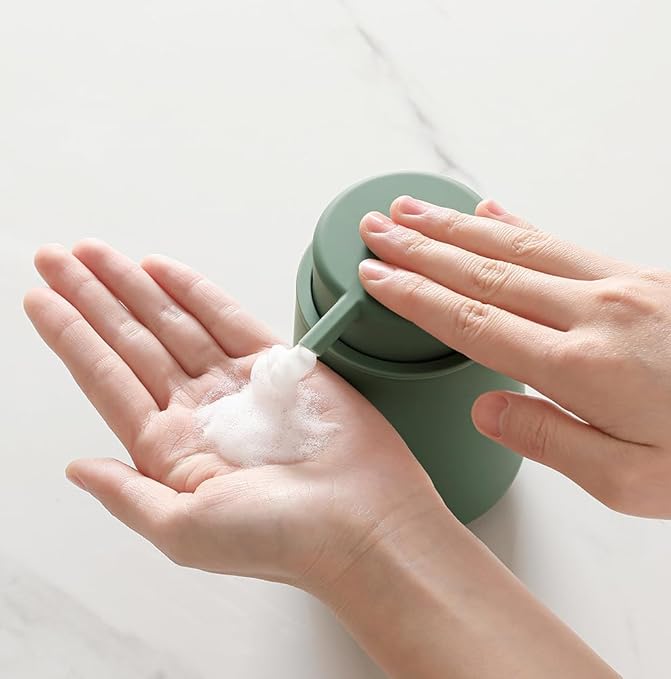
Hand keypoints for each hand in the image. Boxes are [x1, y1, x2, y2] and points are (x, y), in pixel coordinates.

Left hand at [24, 240, 440, 588]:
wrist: (363, 522)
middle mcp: (199, 411)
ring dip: (134, 286)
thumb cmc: (281, 538)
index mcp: (171, 450)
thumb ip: (126, 495)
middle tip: (55, 257)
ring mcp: (237, 384)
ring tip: (95, 253)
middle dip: (92, 298)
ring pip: (173, 323)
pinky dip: (195, 291)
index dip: (71, 337)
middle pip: (132, 342)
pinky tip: (162, 270)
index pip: (107, 381)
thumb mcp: (185, 531)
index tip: (40, 299)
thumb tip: (77, 469)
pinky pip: (228, 317)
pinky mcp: (278, 365)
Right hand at [359, 197, 670, 518]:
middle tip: (376, 228)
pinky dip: (517, 224)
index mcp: (582, 367)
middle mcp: (596, 312)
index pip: (474, 322)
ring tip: (413, 211)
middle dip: (422, 249)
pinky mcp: (642, 275)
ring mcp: (622, 285)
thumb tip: (486, 406)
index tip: (375, 275)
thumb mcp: (627, 481)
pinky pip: (563, 240)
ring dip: (457, 227)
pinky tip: (490, 212)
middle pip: (485, 271)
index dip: (417, 297)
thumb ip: (547, 439)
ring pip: (519, 245)